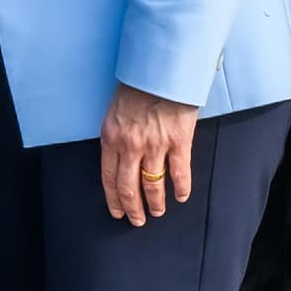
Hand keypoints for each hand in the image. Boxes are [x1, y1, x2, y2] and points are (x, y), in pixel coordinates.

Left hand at [98, 83, 201, 224]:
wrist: (162, 70)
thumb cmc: (137, 86)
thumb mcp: (115, 111)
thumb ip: (116, 136)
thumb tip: (119, 157)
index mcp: (111, 138)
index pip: (109, 178)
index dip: (113, 199)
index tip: (117, 212)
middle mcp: (131, 146)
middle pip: (129, 187)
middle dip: (133, 208)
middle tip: (137, 220)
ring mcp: (155, 146)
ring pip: (153, 185)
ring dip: (155, 203)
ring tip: (157, 213)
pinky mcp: (178, 142)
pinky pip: (179, 173)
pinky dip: (181, 189)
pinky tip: (181, 197)